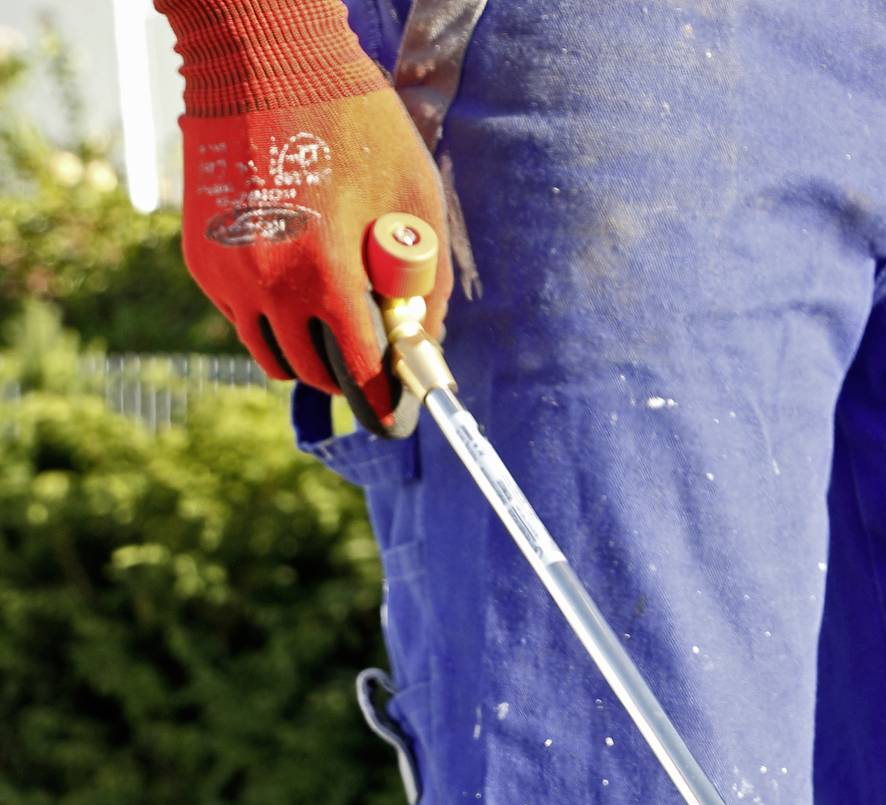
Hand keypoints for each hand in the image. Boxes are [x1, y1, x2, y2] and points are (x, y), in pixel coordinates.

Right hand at [174, 40, 448, 430]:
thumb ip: (427, 280)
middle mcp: (270, 283)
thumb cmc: (352, 120)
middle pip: (313, 373)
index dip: (383, 397)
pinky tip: (289, 278)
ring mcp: (229, 275)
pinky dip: (268, 317)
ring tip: (326, 321)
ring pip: (271, 356)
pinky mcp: (202, 260)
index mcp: (326, 273)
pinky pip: (241, 319)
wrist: (262, 56)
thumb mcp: (413, 196)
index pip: (358, 372)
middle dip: (346, 372)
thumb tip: (427, 343)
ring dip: (303, 352)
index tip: (396, 411)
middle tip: (363, 352)